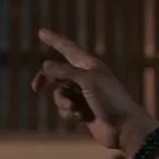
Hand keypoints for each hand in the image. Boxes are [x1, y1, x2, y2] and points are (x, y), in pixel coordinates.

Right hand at [30, 30, 157, 151]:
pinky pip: (64, 108)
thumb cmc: (109, 100)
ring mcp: (83, 95)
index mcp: (89, 65)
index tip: (41, 32)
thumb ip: (65, 71)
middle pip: (58, 73)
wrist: (123, 127)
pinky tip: (79, 117)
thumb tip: (45, 65)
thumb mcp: (87, 81)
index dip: (54, 40)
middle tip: (36, 87)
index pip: (68, 48)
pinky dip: (67, 112)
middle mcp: (85, 77)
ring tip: (73, 108)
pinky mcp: (81, 111)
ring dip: (61, 101)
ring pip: (59, 93)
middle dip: (46, 80)